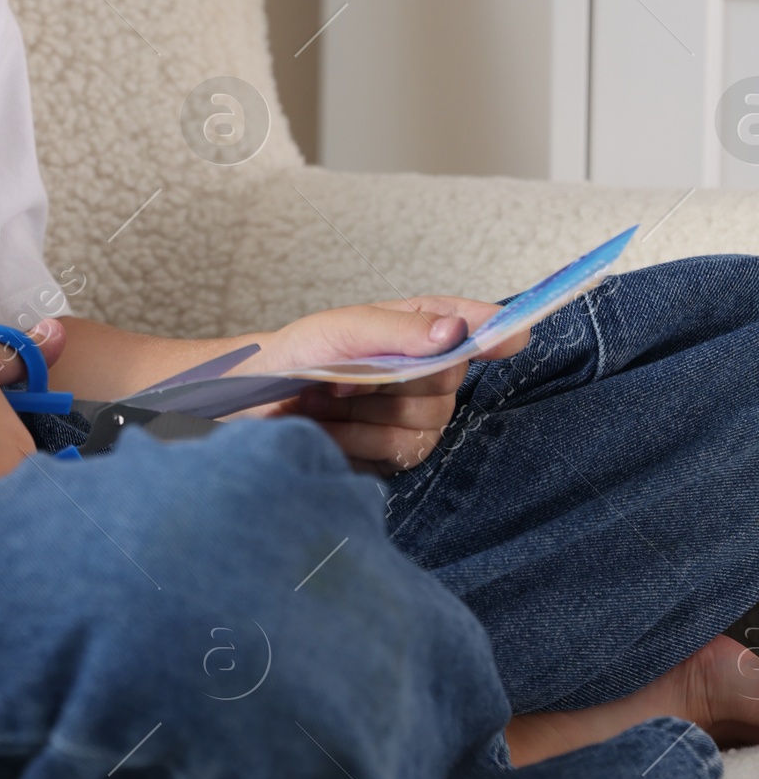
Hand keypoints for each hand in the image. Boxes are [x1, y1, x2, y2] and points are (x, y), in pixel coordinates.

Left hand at [248, 298, 530, 474]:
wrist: (263, 398)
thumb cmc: (301, 351)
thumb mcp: (342, 329)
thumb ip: (398, 330)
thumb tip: (456, 332)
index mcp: (420, 325)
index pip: (474, 324)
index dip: (497, 329)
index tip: (514, 335)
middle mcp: (431, 370)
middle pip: (447, 385)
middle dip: (389, 382)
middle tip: (343, 373)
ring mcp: (421, 415)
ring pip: (422, 425)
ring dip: (362, 415)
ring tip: (328, 398)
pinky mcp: (402, 453)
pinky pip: (397, 454)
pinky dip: (355, 440)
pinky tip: (331, 427)